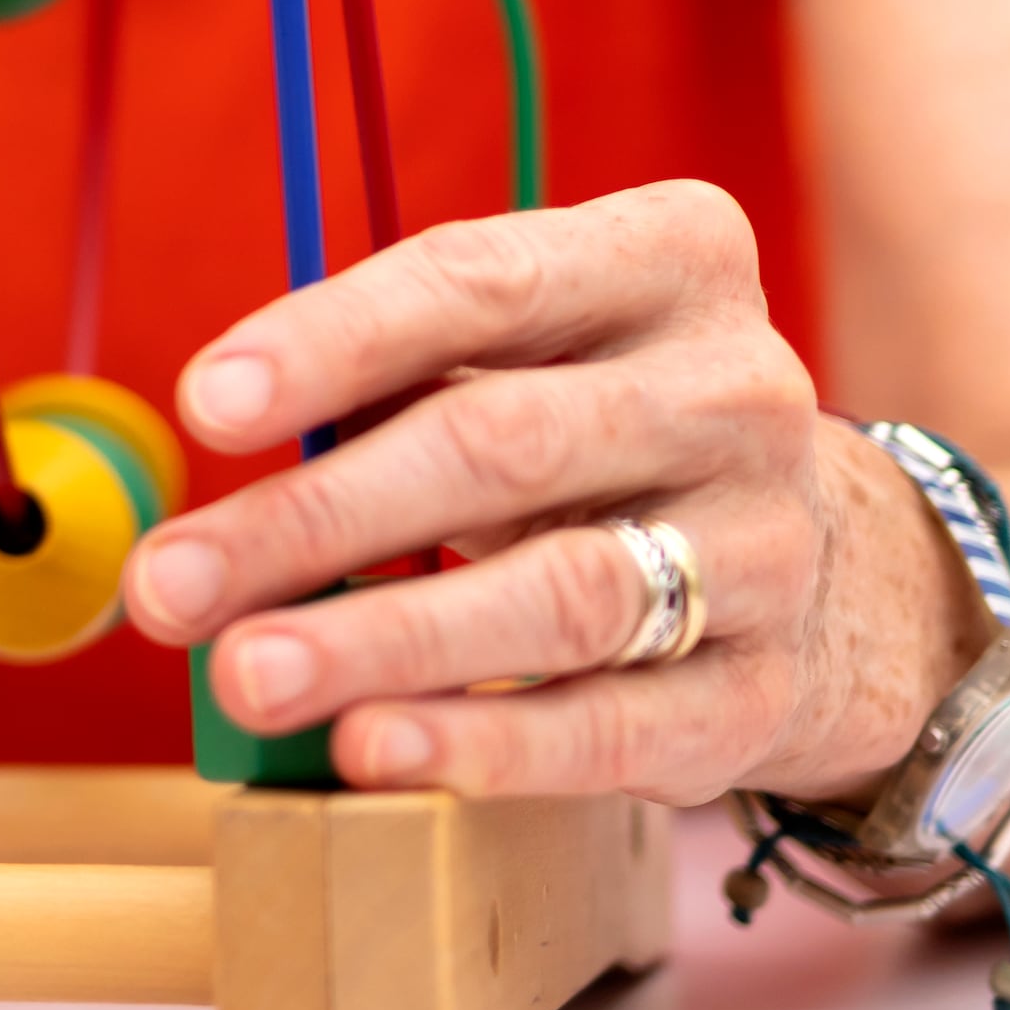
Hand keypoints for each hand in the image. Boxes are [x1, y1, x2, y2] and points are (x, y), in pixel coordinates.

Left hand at [122, 180, 969, 803]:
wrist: (838, 567)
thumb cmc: (610, 435)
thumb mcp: (534, 356)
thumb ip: (396, 378)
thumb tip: (221, 449)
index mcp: (673, 259)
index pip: (481, 280)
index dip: (333, 341)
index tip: (205, 404)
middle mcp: (739, 390)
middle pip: (499, 444)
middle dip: (314, 519)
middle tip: (170, 582)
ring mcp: (769, 544)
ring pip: (558, 593)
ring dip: (383, 641)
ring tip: (247, 674)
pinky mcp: (767, 689)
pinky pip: (613, 724)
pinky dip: (483, 743)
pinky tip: (371, 749)